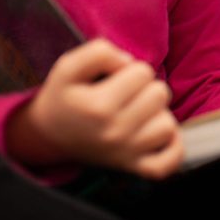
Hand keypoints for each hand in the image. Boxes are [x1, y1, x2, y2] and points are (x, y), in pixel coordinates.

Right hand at [6, 39, 182, 179]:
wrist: (48, 136)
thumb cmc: (64, 97)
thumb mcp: (68, 67)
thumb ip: (99, 52)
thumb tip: (128, 61)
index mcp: (98, 107)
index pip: (143, 71)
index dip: (130, 69)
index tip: (113, 79)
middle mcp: (114, 133)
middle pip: (160, 94)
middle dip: (145, 89)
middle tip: (125, 96)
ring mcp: (126, 153)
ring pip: (168, 124)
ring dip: (156, 115)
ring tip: (135, 114)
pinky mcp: (134, 167)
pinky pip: (170, 161)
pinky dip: (171, 148)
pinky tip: (154, 134)